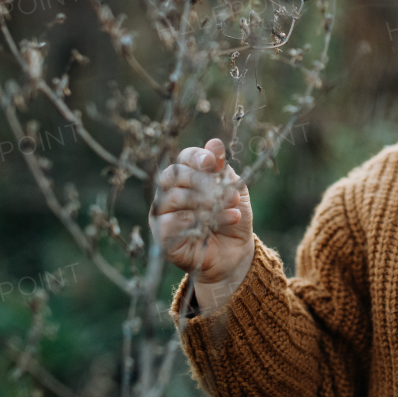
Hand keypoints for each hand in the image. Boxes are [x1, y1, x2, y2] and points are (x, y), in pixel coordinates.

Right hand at [150, 138, 254, 287]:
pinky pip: (172, 222)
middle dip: (203, 180)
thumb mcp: (234, 189)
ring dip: (206, 201)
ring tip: (232, 207)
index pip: (184, 158)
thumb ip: (222, 169)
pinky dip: (197, 221)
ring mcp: (162, 214)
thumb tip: (214, 143)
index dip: (197, 157)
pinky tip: (218, 223)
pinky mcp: (162, 236)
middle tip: (227, 192)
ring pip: (174, 197)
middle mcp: (169, 192)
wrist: (235, 253)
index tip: (212, 162)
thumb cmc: (232, 217)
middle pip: (174, 174)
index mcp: (186, 176)